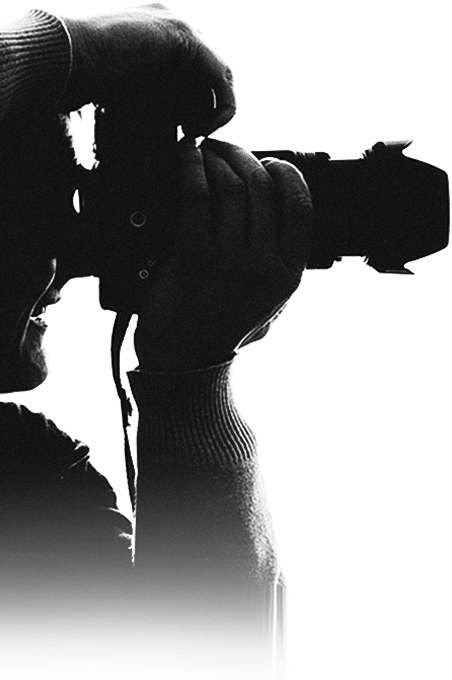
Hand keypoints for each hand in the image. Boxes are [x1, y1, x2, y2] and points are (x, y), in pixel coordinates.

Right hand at [61, 4, 234, 136]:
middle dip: (207, 110)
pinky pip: (219, 73)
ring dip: (215, 110)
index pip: (199, 74)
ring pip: (220, 74)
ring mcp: (179, 24)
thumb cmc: (88, 81)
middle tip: (192, 135)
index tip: (186, 133)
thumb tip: (176, 128)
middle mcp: (174, 24)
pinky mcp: (181, 34)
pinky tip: (201, 126)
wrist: (67, 58)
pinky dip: (219, 103)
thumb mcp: (133, 92)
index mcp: (162, 36)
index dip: (199, 108)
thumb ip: (157, 98)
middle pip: (212, 75)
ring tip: (196, 133)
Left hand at [134, 139, 312, 371]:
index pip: (301, 207)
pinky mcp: (193, 259)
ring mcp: (229, 263)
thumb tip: (276, 221)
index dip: (286, 173)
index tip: (269, 162)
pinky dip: (190, 168)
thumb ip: (279, 270)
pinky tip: (185, 156)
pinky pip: (196, 198)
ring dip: (217, 158)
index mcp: (288, 277)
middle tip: (226, 148)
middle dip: (244, 156)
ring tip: (204, 151)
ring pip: (231, 188)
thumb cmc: (222, 331)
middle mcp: (264, 267)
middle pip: (263, 188)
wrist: (185, 362)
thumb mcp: (269, 306)